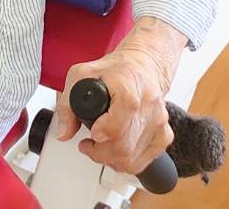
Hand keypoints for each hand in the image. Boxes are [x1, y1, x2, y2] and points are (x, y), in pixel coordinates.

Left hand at [53, 17, 186, 174]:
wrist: (143, 66)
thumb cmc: (115, 69)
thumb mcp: (81, 74)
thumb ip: (67, 104)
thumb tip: (64, 133)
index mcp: (128, 86)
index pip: (120, 119)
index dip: (104, 131)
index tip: (92, 134)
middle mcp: (147, 105)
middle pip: (123, 146)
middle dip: (99, 152)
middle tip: (88, 145)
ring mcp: (158, 122)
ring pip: (132, 159)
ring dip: (110, 160)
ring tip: (100, 147)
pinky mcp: (164, 135)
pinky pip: (143, 162)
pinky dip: (126, 162)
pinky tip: (116, 150)